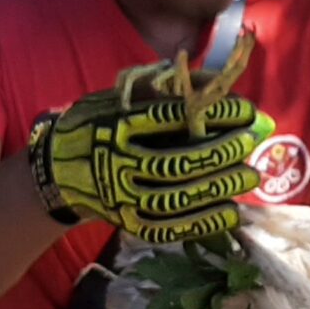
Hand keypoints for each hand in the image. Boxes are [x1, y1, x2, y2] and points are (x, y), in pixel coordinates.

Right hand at [28, 74, 276, 244]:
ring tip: (249, 175)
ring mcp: (121, 196)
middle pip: (178, 160)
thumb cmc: (100, 124)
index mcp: (116, 124)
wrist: (58, 171)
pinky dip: (203, 222)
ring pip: (177, 196)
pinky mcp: (127, 221)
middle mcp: (116, 161)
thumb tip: (218, 81)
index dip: (214, 113)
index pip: (174, 117)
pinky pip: (169, 227)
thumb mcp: (122, 96)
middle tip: (251, 141)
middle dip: (222, 151)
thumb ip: (166, 88)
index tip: (245, 109)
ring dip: (219, 186)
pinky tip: (230, 211)